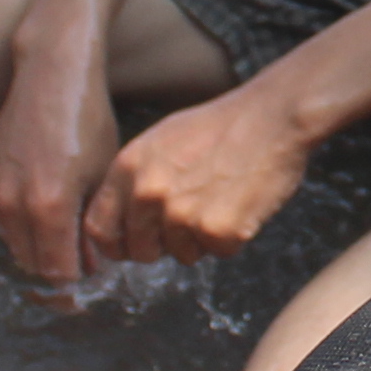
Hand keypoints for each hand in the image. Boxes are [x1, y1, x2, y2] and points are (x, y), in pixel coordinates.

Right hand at [0, 58, 117, 285]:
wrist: (51, 75)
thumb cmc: (87, 121)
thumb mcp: (102, 175)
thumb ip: (92, 224)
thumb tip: (92, 263)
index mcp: (49, 207)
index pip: (57, 270)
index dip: (78, 275)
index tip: (94, 265)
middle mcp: (14, 204)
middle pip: (32, 262)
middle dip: (57, 264)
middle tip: (83, 251)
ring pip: (13, 243)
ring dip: (37, 246)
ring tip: (67, 228)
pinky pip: (0, 219)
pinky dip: (20, 225)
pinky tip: (43, 206)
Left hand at [85, 84, 315, 266]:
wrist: (272, 116)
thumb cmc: (220, 127)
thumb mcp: (160, 141)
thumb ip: (135, 179)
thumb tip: (120, 222)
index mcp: (129, 167)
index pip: (98, 228)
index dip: (115, 243)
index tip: (130, 245)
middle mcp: (149, 193)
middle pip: (139, 251)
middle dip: (162, 246)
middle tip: (190, 220)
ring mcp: (182, 214)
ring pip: (182, 255)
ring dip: (201, 239)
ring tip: (221, 199)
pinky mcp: (218, 230)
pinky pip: (218, 253)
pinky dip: (232, 238)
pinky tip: (241, 203)